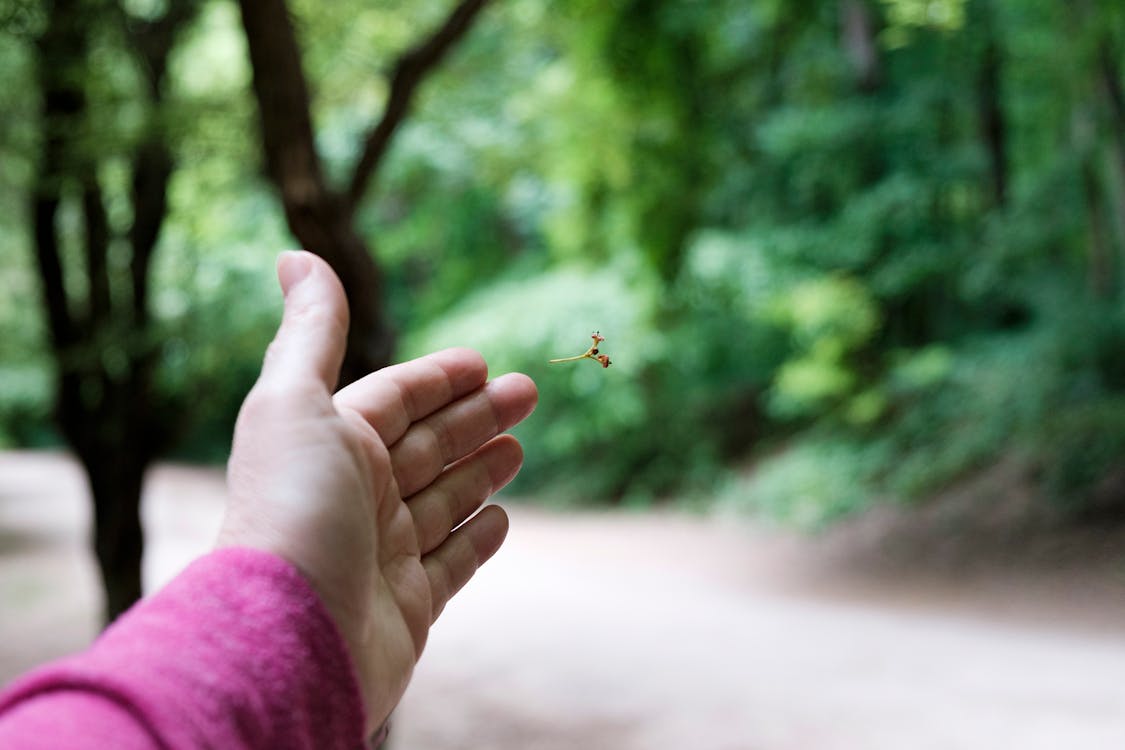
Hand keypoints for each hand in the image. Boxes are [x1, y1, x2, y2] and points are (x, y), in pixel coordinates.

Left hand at [218, 251, 537, 734]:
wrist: (290, 641)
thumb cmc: (292, 511)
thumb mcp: (296, 403)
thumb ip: (309, 332)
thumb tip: (292, 254)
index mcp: (330, 445)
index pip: (394, 399)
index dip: (437, 378)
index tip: (484, 364)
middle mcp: (354, 496)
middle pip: (426, 445)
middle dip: (476, 416)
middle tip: (529, 393)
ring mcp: (382, 554)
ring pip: (443, 500)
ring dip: (481, 470)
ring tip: (519, 448)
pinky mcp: (407, 607)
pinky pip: (450, 564)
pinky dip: (477, 538)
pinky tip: (502, 518)